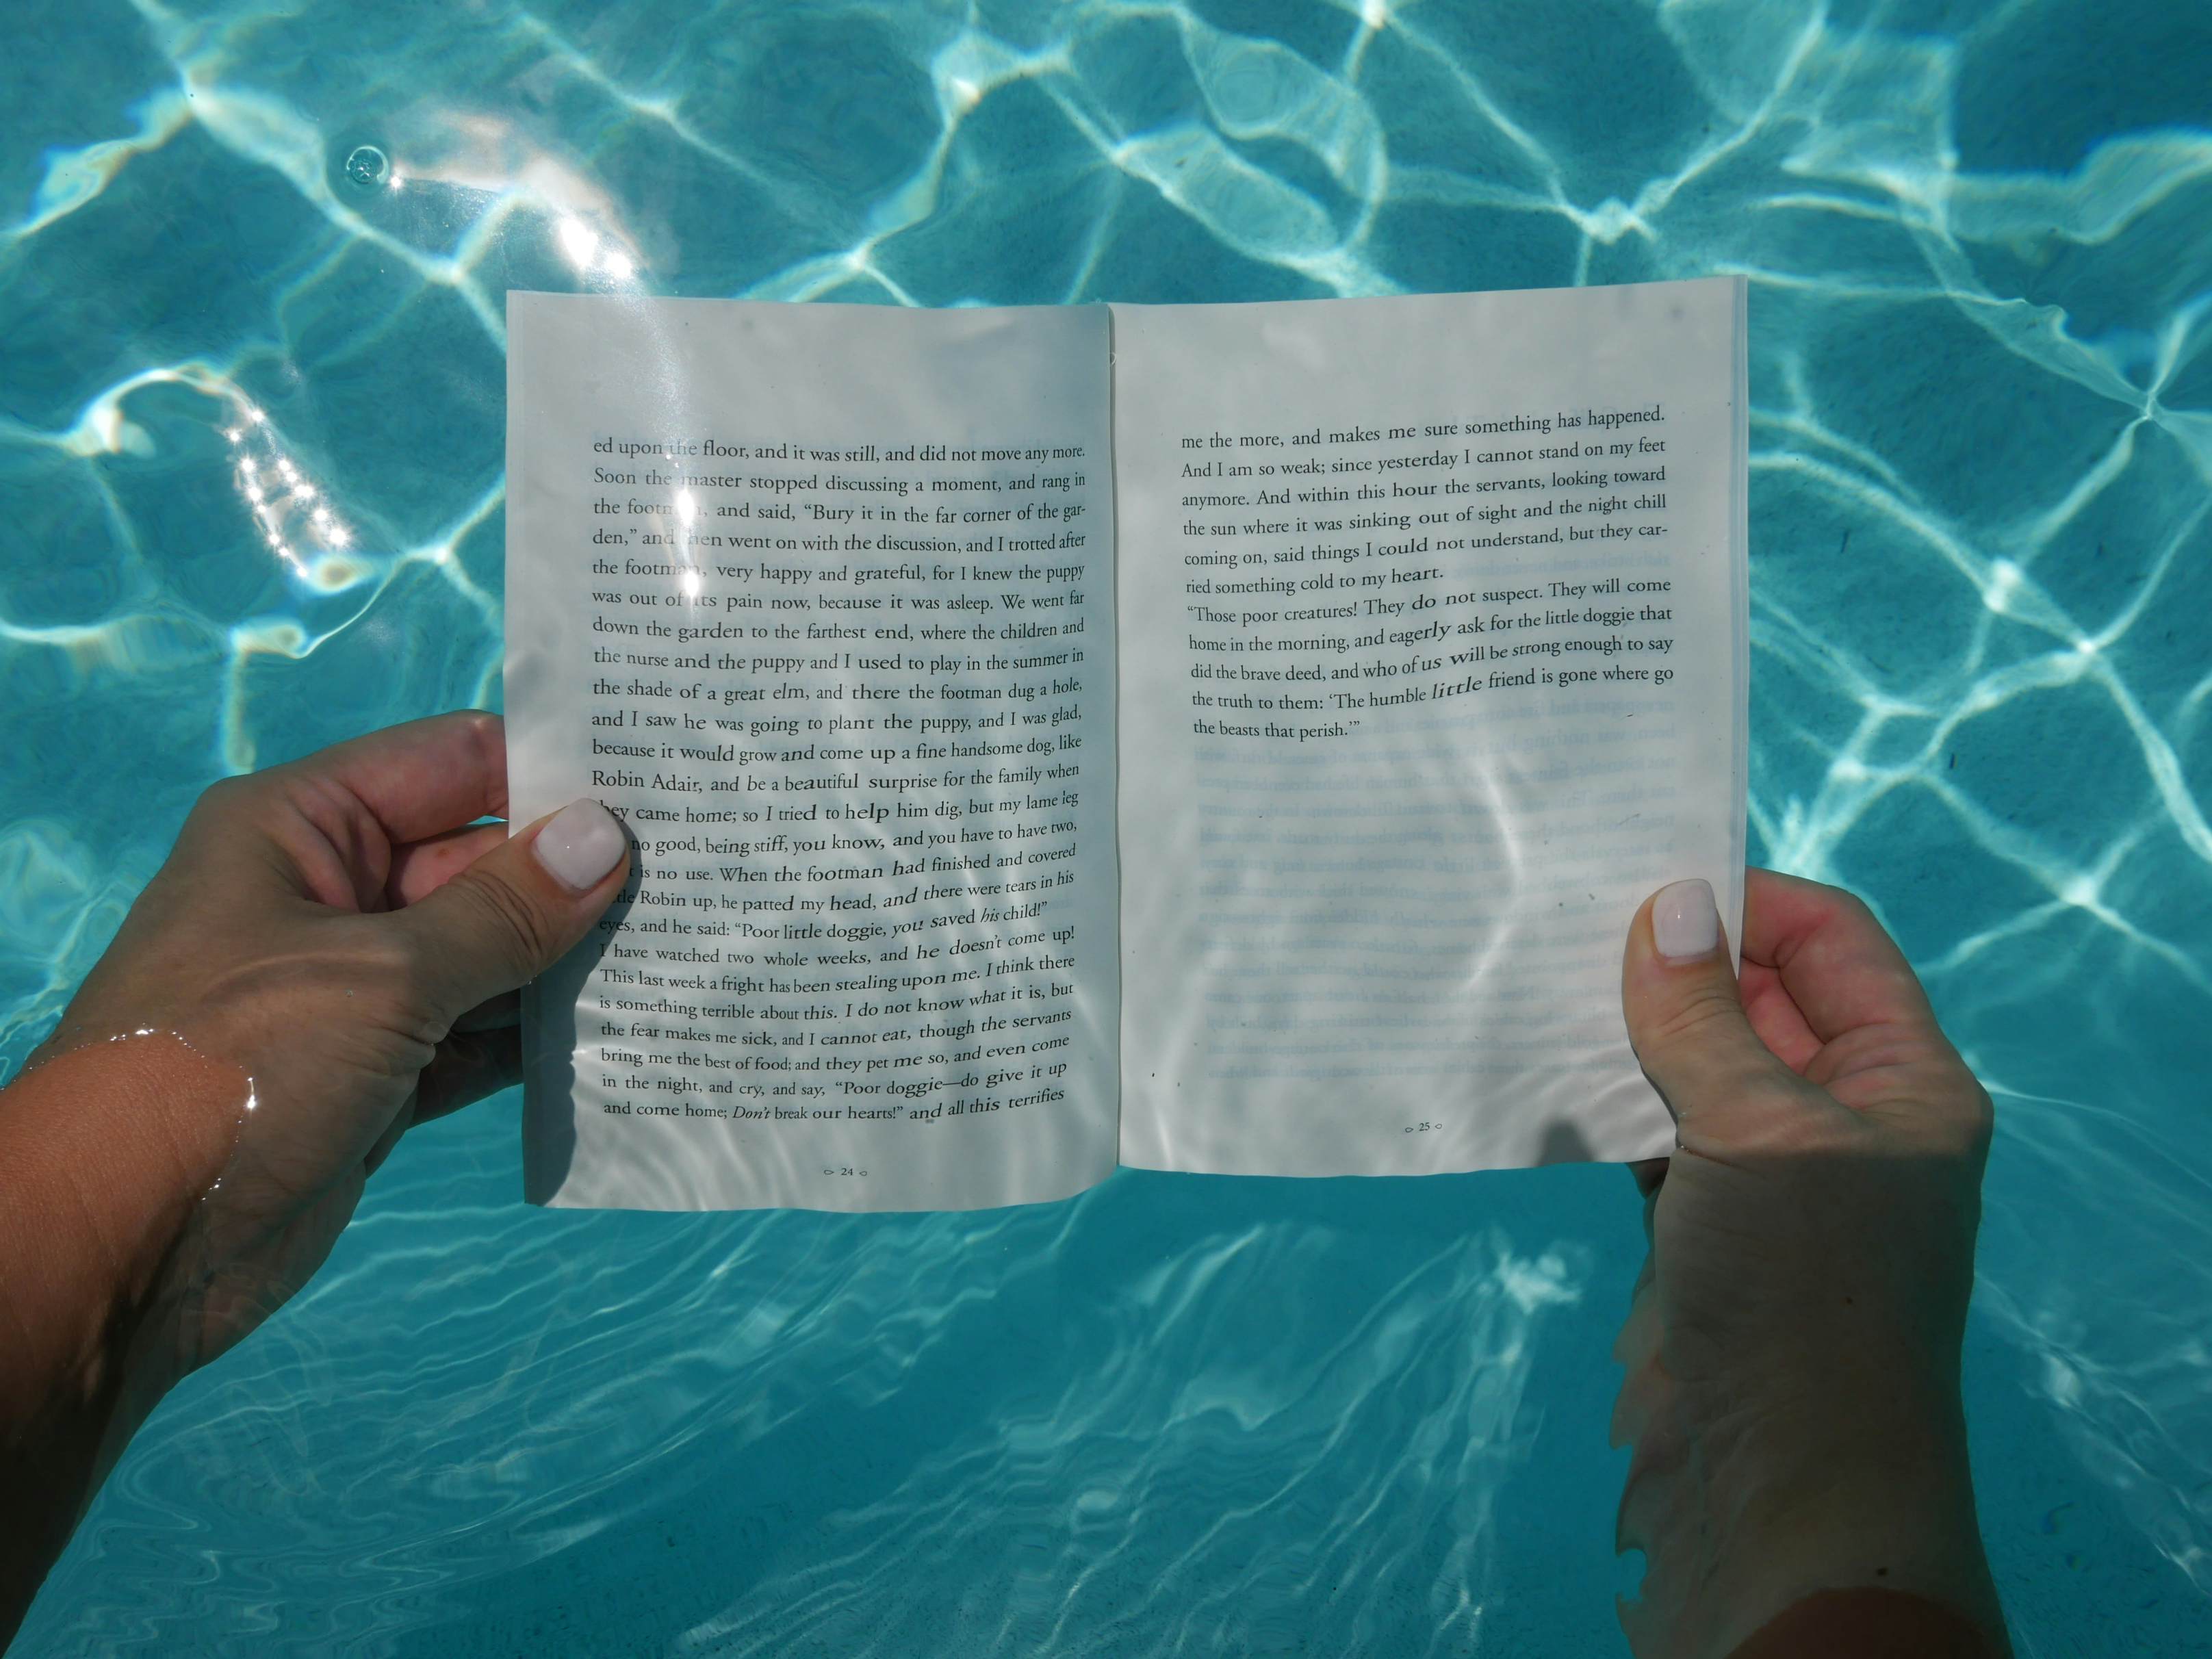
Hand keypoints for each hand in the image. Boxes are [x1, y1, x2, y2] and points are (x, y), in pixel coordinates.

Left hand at [21, 711, 628, 1387]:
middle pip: (479, 862)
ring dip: (567, 965)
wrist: (124, 1248)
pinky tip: (627, 1036)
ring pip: (486, 956)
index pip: (452, 764)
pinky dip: (536, 1043)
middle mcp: (327, 895)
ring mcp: (352, 991)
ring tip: (685, 954)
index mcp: (301, 827)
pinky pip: (475, 1038)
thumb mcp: (381, 975)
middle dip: (577, 877)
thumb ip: (503, 910)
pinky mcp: (373, 1077)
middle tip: (702, 883)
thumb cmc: (233, 1069)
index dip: (552, 771)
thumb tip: (609, 839)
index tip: (664, 787)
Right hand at [1611, 871, 2006, 1657]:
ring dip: (1632, 1026)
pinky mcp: (1702, 1227)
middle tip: (1570, 910)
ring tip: (1540, 973)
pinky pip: (1654, 1131)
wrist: (1773, 1482)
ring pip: (1699, 1064)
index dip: (1752, 899)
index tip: (1646, 869)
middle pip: (1762, 998)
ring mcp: (1771, 1177)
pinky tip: (1542, 1067)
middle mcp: (1845, 1117)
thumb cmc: (1799, 1291)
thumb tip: (1668, 905)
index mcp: (1903, 1082)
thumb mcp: (1762, 1133)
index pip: (1835, 944)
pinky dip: (1606, 1099)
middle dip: (1679, 955)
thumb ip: (1705, 1018)